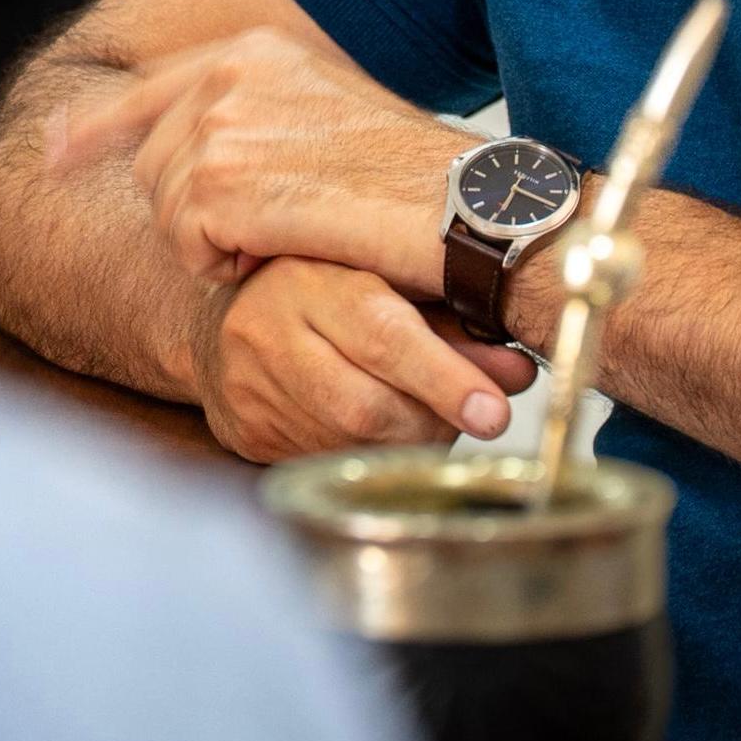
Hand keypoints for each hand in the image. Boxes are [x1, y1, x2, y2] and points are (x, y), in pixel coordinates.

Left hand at [47, 29, 467, 292]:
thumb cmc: (411, 179)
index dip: (94, 128)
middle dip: (192, 214)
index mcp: (253, 50)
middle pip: (152, 165)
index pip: (148, 88)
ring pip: (166, 212)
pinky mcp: (223, 184)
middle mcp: (228, 75)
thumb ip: (251, 117)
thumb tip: (181, 145)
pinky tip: (281, 251)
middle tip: (269, 230)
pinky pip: (188, 246)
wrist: (465, 208)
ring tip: (287, 237)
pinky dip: (226, 266)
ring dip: (215, 244)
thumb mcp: (324, 117)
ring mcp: (221, 126)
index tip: (53, 153)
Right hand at [189, 257, 532, 461]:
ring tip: (427, 413)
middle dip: (434, 421)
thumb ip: (452, 328)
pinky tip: (380, 429)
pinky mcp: (248, 433)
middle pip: (366, 406)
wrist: (223, 319)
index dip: (443, 377)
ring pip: (353, 445)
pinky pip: (328, 463)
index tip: (493, 411)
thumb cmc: (322, 293)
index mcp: (305, 277)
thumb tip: (517, 374)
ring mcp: (250, 389)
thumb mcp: (383, 286)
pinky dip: (371, 455)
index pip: (381, 334)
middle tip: (476, 413)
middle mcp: (265, 331)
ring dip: (409, 442)